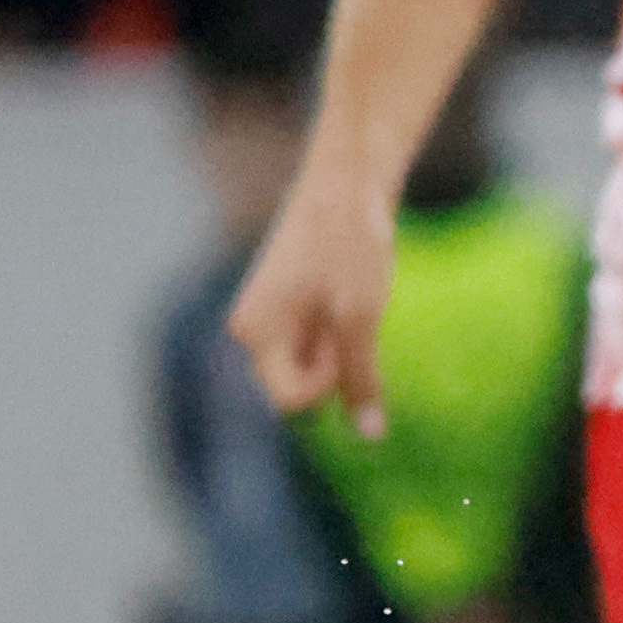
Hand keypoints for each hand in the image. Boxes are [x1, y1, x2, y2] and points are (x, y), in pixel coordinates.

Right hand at [227, 174, 399, 433]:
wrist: (347, 186)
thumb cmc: (350, 248)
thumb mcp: (362, 318)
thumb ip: (361, 378)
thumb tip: (370, 435)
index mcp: (253, 332)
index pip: (292, 402)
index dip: (331, 381)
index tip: (346, 334)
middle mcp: (251, 331)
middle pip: (300, 389)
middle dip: (335, 368)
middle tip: (349, 313)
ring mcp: (270, 321)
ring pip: (314, 369)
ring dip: (342, 350)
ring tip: (348, 299)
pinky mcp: (291, 311)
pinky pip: (320, 347)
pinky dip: (343, 335)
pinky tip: (350, 295)